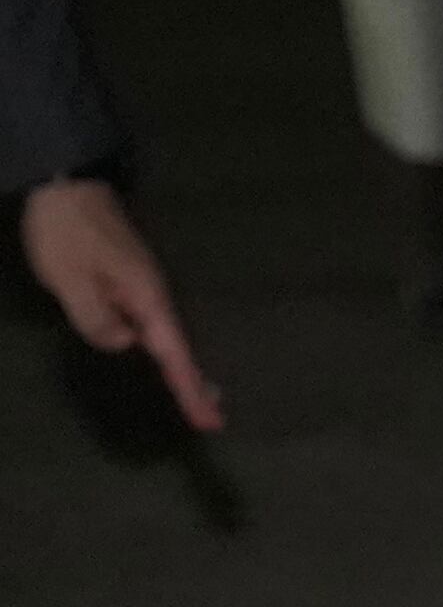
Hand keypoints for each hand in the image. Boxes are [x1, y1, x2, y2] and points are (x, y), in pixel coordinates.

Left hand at [24, 177, 218, 431]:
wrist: (67, 187)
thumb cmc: (69, 235)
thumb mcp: (72, 281)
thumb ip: (97, 319)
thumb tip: (123, 343)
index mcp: (145, 297)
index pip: (172, 352)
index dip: (188, 387)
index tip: (209, 420)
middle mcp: (152, 294)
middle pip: (179, 346)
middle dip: (195, 381)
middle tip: (212, 416)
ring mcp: (142, 285)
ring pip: (164, 335)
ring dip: (179, 365)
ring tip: (194, 395)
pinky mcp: (129, 280)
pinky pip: (149, 323)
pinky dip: (160, 346)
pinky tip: (156, 353)